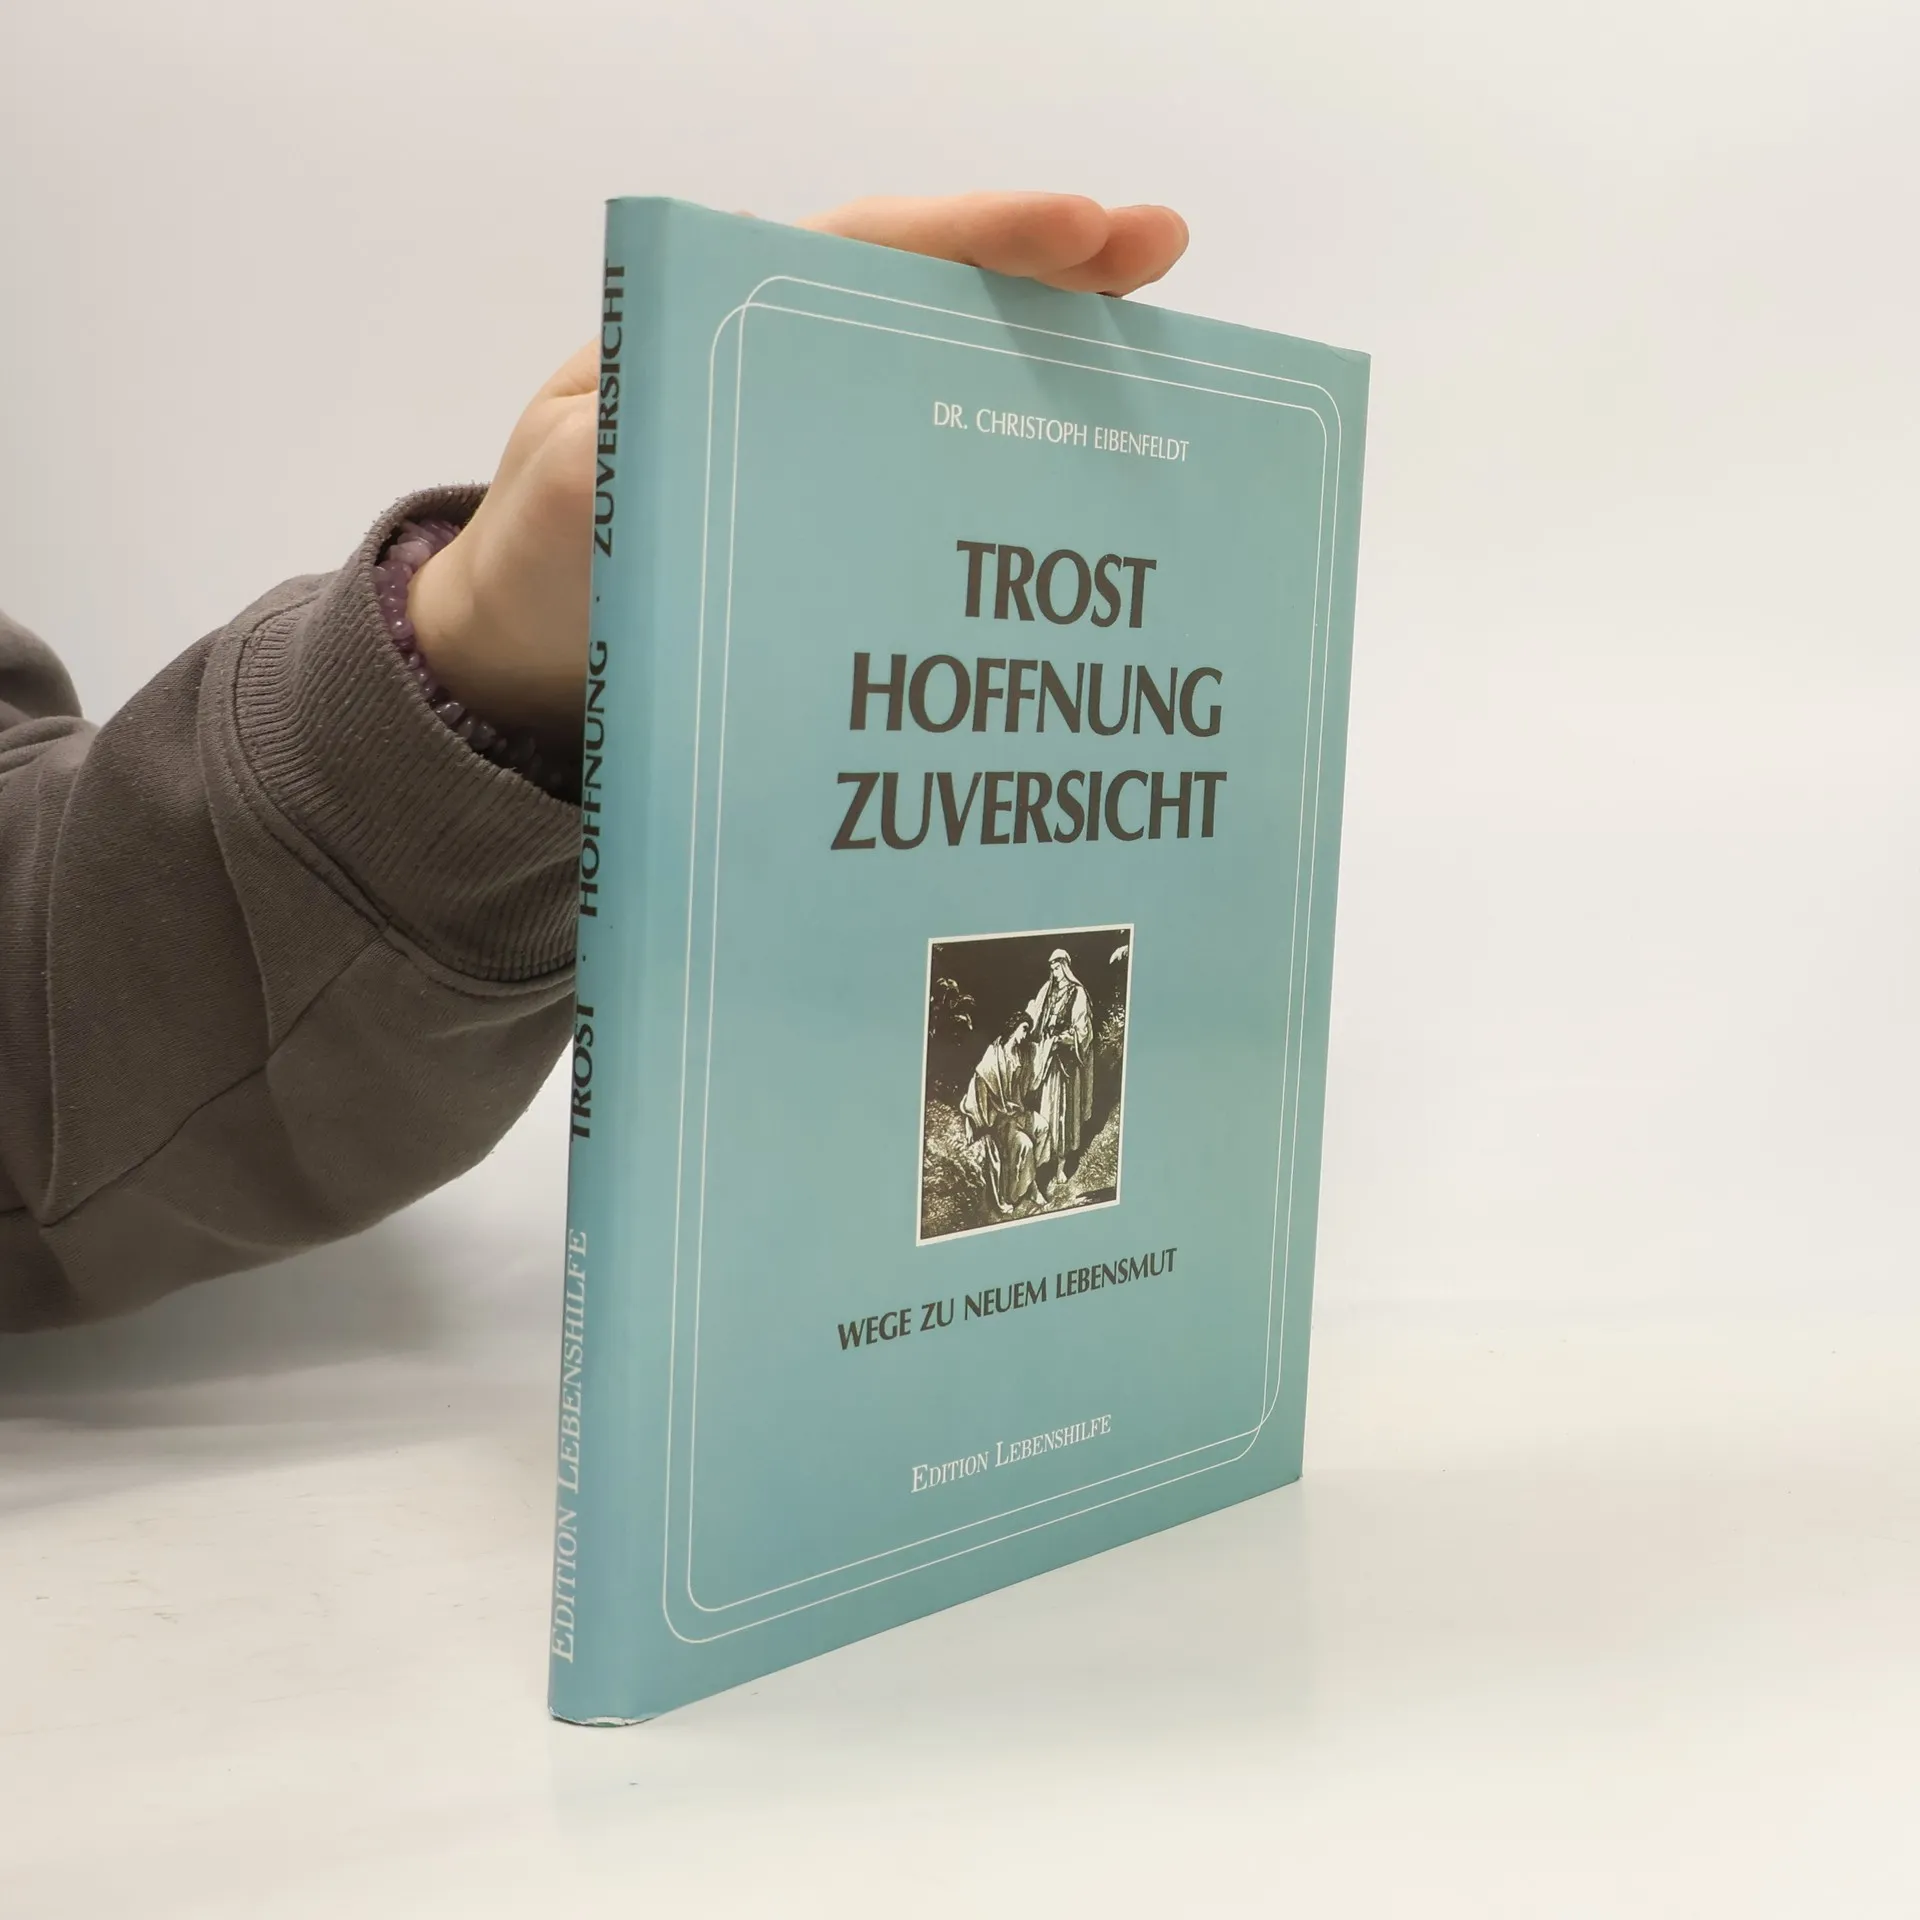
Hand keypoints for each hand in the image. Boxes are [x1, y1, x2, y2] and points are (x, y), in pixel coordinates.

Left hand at [408, 193, 1188, 748]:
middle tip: (1163, 249)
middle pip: (939, 303)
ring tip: (1169, 370)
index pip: (867, 256)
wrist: (535, 665)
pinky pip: (951, 489)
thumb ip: (606, 467)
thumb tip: (667, 447)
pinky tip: (1098, 505)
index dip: (978, 237)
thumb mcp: (562, 506)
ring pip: (961, 390)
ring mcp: (835, 457)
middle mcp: (799, 382)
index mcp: (729, 337)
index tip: (1085, 226)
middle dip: (1052, 275)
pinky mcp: (853, 535)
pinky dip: (1024, 482)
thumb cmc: (544, 567)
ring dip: (1058, 373)